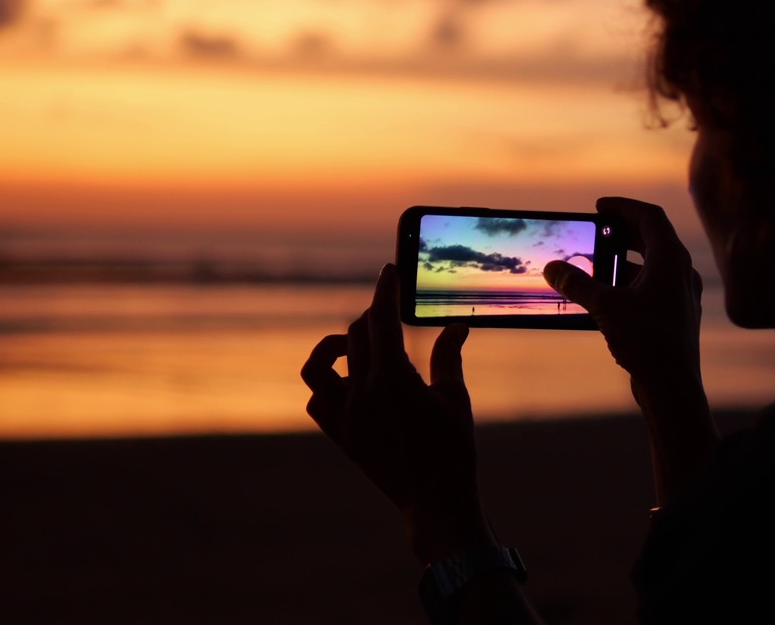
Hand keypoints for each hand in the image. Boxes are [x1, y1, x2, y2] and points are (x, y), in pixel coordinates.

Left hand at [300, 264, 491, 562]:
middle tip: (392, 315)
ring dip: (331, 348)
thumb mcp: (456, 398)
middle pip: (354, 336)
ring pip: (318, 367)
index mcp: (393, 378)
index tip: (389, 272)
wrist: (436, 502)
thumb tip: (456, 326)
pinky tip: (350, 383)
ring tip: (352, 345)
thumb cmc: (453, 451)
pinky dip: (327, 385)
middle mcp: (362, 393)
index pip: (381, 319)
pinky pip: (317, 401)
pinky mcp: (342, 436)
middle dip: (372, 317)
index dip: (385, 290)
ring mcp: (346, 416)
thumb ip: (450, 357)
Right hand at [544, 197, 714, 504]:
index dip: (624, 207)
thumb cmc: (647, 342)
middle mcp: (680, 272)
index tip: (600, 206)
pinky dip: (629, 284)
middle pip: (652, 239)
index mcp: (670, 259)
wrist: (673, 387)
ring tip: (595, 264)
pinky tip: (606, 297)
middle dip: (622, 233)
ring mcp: (681, 295)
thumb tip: (553, 268)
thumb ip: (578, 284)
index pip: (650, 217)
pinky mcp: (675, 316)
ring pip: (652, 266)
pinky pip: (652, 288)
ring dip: (623, 261)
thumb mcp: (605, 307)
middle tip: (597, 230)